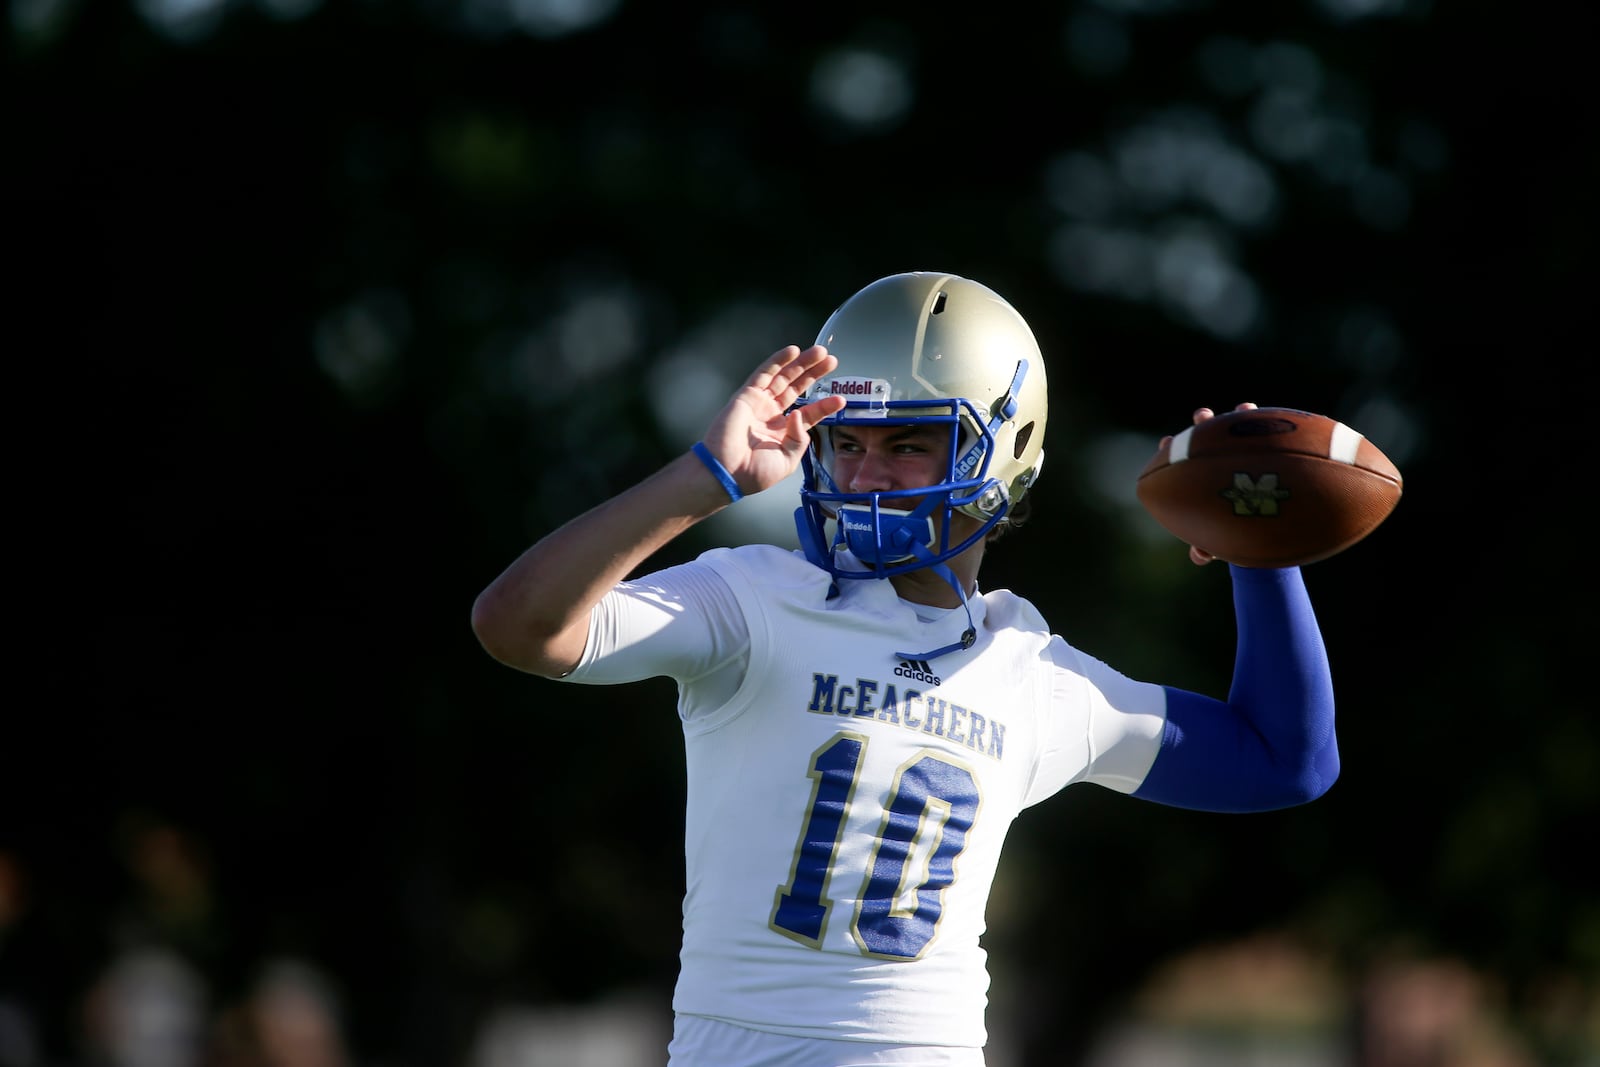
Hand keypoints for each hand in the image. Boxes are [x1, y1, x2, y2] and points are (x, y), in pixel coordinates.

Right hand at [700, 345, 847, 496]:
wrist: (727, 473)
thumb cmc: (753, 474)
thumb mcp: (787, 461)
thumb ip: (799, 439)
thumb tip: (799, 414)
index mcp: (782, 433)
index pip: (807, 414)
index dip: (823, 405)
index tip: (840, 399)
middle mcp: (771, 415)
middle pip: (797, 388)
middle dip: (814, 373)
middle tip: (831, 361)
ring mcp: (759, 404)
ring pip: (784, 377)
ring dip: (802, 363)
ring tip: (820, 352)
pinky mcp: (746, 396)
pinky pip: (764, 374)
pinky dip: (778, 361)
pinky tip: (792, 352)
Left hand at [1162, 402, 1258, 565]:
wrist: (1261, 535)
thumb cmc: (1232, 536)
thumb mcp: (1218, 542)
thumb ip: (1205, 547)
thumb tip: (1198, 555)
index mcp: (1197, 480)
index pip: (1179, 459)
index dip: (1171, 450)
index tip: (1166, 442)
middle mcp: (1216, 464)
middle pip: (1205, 440)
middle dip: (1201, 427)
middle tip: (1201, 417)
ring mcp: (1240, 458)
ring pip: (1235, 433)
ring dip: (1234, 421)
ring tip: (1240, 411)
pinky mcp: (1265, 456)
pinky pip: (1265, 439)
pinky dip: (1263, 428)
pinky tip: (1262, 417)